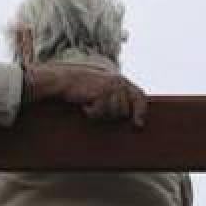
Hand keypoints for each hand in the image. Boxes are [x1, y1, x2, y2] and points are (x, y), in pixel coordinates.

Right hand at [27, 63, 147, 126]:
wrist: (65, 80)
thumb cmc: (83, 89)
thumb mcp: (103, 91)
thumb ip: (118, 98)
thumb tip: (132, 120)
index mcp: (121, 81)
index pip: (139, 96)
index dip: (140, 111)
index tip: (138, 125)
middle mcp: (119, 82)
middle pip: (124, 111)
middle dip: (112, 115)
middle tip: (97, 107)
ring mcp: (111, 87)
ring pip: (113, 113)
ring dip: (100, 113)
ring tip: (90, 103)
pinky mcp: (101, 92)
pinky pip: (100, 112)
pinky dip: (91, 112)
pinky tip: (84, 104)